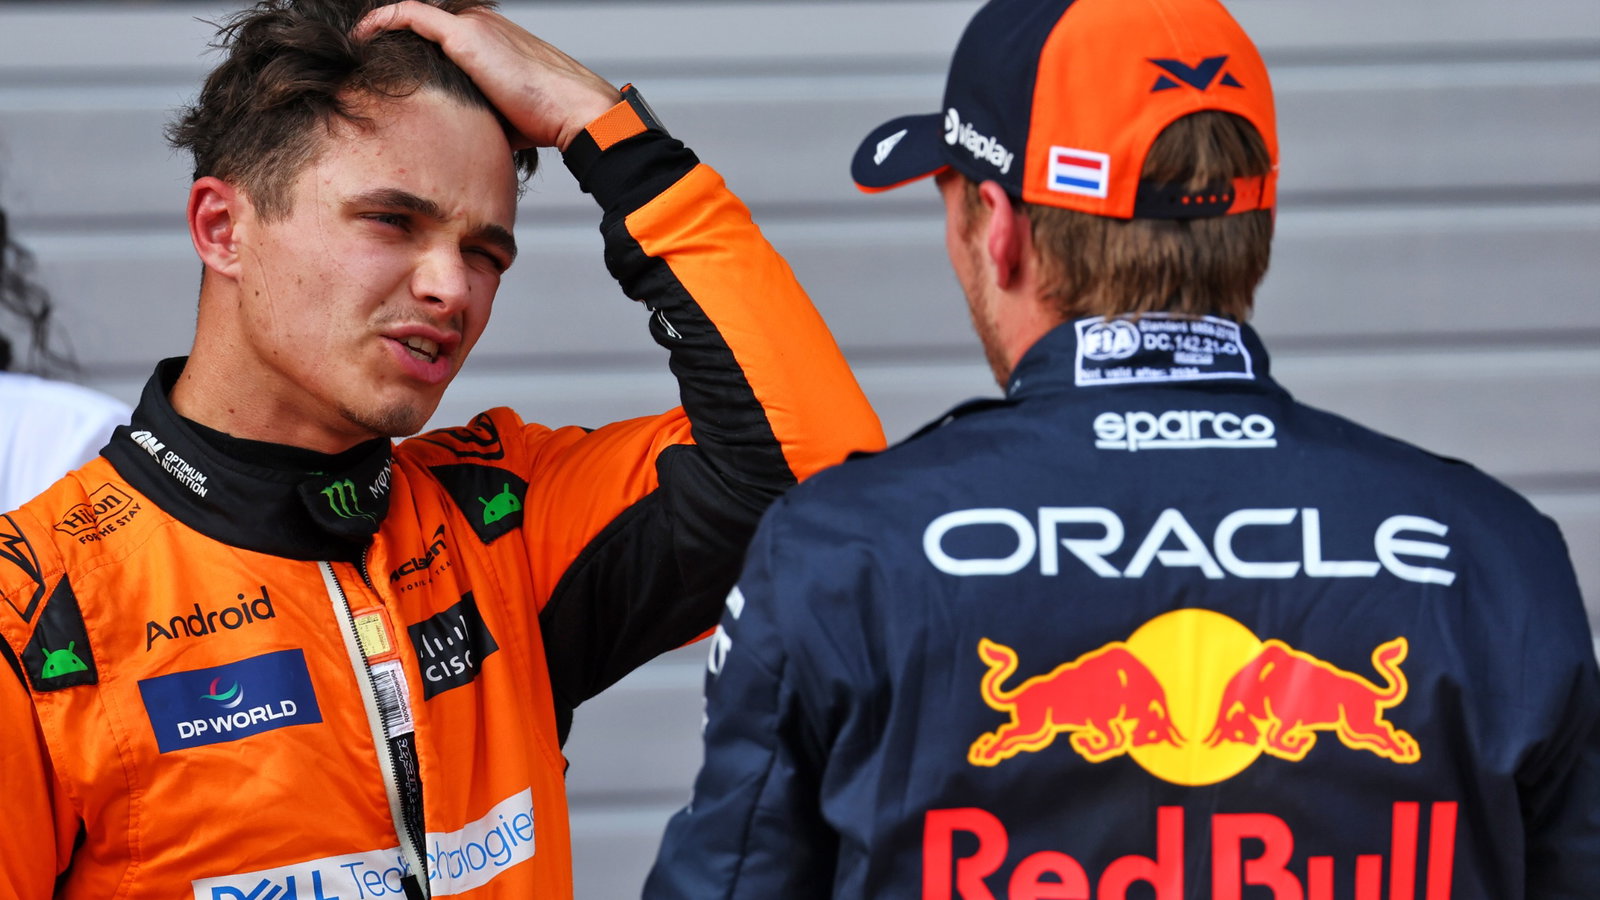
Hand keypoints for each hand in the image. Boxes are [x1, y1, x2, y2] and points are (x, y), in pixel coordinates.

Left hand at [354, 2, 620, 151]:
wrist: (573, 112)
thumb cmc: (546, 120)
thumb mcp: (502, 112)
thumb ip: (474, 109)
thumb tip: (449, 135)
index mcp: (494, 37)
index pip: (441, 31)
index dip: (413, 43)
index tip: (389, 61)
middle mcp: (483, 23)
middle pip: (425, 21)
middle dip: (395, 34)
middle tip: (365, 52)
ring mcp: (475, 26)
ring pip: (417, 15)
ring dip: (387, 27)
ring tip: (360, 44)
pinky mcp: (466, 37)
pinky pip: (411, 15)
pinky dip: (384, 20)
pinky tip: (363, 34)